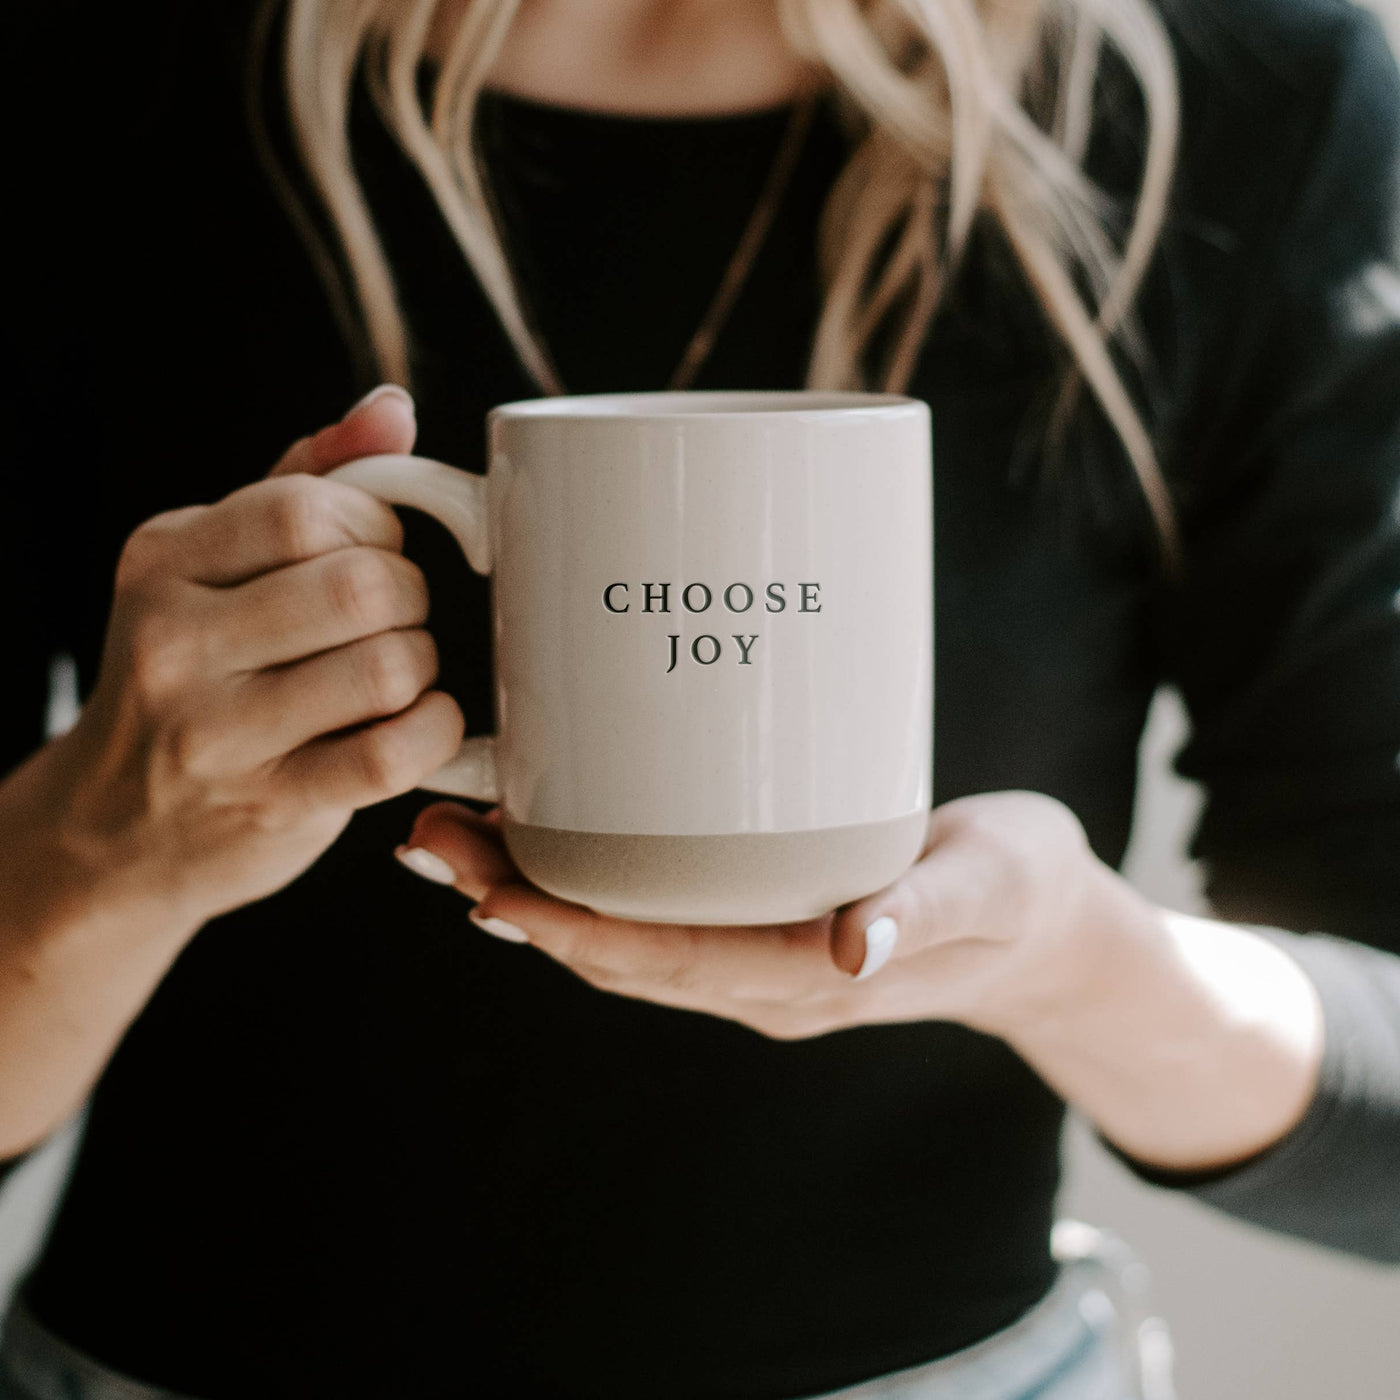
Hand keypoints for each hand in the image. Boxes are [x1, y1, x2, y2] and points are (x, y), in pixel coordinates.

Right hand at [28, 385, 465, 937]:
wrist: (111, 827)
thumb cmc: (192, 674)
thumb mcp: (217, 565)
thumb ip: (306, 478)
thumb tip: (392, 409)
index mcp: (164, 560)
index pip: (310, 509)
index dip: (375, 525)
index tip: (374, 549)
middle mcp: (175, 642)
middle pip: (362, 586)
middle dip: (409, 596)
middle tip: (396, 616)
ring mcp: (217, 733)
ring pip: (387, 667)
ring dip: (423, 665)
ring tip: (398, 673)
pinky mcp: (270, 807)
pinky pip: (394, 755)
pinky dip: (435, 731)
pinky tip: (417, 724)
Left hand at [393, 791, 1131, 1040]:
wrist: (1043, 930)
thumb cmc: (1023, 894)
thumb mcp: (993, 887)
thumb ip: (926, 912)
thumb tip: (853, 943)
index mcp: (813, 979)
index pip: (671, 964)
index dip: (577, 934)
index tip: (492, 894)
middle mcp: (767, 981)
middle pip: (622, 955)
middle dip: (523, 904)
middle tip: (433, 841)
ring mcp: (758, 960)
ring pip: (626, 940)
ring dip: (538, 894)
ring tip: (456, 834)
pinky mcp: (760, 926)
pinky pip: (657, 916)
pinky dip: (591, 883)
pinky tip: (550, 834)